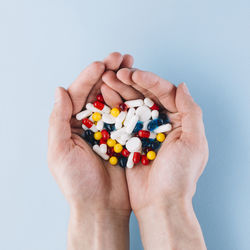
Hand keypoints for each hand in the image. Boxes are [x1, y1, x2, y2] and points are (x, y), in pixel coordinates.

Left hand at [48, 52, 132, 249]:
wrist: (102, 205)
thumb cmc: (78, 183)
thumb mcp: (60, 152)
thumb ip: (57, 120)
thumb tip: (59, 90)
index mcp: (70, 123)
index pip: (79, 93)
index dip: (89, 76)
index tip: (102, 64)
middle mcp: (88, 122)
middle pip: (97, 91)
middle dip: (109, 72)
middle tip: (122, 57)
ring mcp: (107, 127)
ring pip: (114, 98)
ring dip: (122, 81)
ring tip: (132, 65)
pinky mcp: (122, 135)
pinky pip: (127, 113)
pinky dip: (132, 99)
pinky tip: (140, 87)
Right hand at [102, 68, 208, 248]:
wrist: (159, 203)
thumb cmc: (179, 176)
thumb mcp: (194, 143)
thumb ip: (192, 112)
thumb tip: (182, 85)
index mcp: (179, 120)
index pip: (165, 92)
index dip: (150, 80)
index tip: (134, 74)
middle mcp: (161, 122)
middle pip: (146, 95)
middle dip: (131, 82)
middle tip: (115, 72)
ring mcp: (144, 129)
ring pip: (132, 104)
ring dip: (120, 91)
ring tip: (106, 79)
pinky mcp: (130, 138)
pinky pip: (121, 119)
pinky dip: (113, 107)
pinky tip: (104, 97)